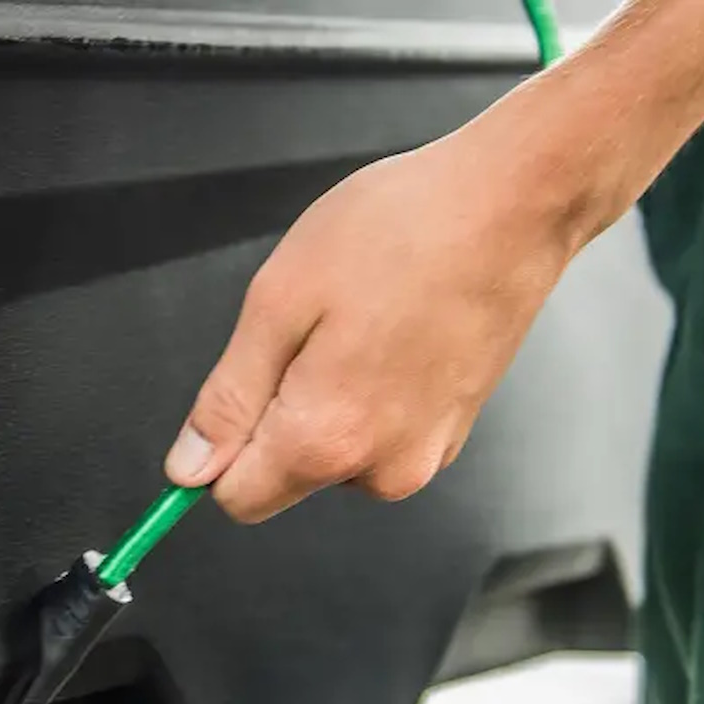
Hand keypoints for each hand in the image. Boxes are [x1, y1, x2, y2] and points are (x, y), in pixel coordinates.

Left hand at [165, 127, 580, 521]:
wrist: (514, 203)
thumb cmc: (404, 232)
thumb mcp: (278, 303)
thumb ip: (227, 399)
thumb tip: (189, 467)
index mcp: (325, 441)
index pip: (236, 499)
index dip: (218, 451)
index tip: (234, 396)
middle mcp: (381, 467)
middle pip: (285, 477)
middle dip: (277, 416)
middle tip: (310, 335)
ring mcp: (425, 454)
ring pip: (333, 453)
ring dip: (327, 400)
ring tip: (361, 325)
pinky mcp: (452, 433)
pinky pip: (379, 434)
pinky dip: (372, 392)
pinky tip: (394, 333)